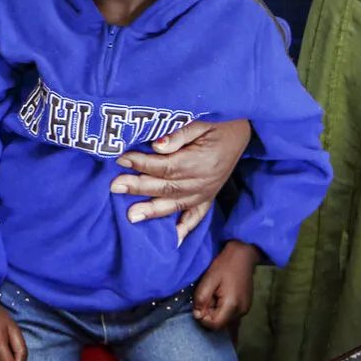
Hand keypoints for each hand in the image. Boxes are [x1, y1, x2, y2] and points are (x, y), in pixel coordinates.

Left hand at [114, 118, 251, 238]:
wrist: (245, 130)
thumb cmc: (219, 122)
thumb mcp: (199, 121)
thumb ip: (178, 135)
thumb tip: (156, 147)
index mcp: (199, 161)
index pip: (165, 166)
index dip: (142, 163)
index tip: (121, 158)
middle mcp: (202, 181)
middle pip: (165, 187)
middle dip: (138, 187)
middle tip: (115, 187)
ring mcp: (206, 192)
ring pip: (175, 204)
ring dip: (152, 211)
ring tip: (131, 216)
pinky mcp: (209, 197)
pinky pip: (197, 216)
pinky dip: (185, 228)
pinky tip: (174, 239)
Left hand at [193, 240, 257, 330]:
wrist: (243, 255)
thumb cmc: (225, 265)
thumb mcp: (209, 279)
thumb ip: (201, 298)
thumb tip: (197, 315)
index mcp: (232, 305)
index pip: (214, 325)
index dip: (203, 318)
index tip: (200, 303)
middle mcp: (241, 312)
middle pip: (220, 325)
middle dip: (209, 314)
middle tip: (208, 296)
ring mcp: (245, 310)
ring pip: (225, 320)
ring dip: (215, 311)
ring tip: (215, 294)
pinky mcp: (245, 306)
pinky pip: (230, 315)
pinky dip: (222, 309)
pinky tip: (221, 295)